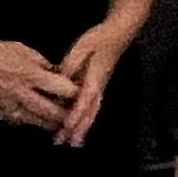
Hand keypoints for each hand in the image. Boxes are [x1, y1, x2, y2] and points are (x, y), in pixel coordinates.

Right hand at [0, 36, 78, 130]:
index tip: (84, 93)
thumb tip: (57, 73)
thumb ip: (41, 63)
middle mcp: (22, 93)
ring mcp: (8, 106)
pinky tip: (35, 122)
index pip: (63, 89)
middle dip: (68, 117)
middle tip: (78, 117)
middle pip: (53, 112)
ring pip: (36, 122)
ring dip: (50, 124)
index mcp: (30, 75)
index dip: (76, 93)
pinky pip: (18, 122)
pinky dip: (29, 122)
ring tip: (61, 125)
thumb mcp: (20, 49)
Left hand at [50, 16, 141, 149]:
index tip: (67, 126)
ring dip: (82, 128)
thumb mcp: (81, 48)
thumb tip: (59, 81)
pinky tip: (77, 127)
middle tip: (68, 143)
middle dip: (79, 128)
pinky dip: (84, 119)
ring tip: (73, 142)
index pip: (85, 99)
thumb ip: (70, 66)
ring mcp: (99, 88)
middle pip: (89, 112)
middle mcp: (98, 87)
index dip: (76, 114)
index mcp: (94, 78)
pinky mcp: (97, 87)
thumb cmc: (99, 39)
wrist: (118, 34)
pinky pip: (90, 107)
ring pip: (91, 112)